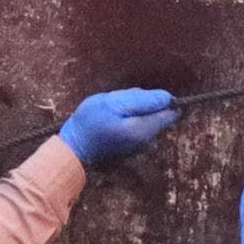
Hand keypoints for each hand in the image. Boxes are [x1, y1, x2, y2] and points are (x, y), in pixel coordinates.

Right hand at [57, 87, 178, 163]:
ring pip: (148, 119)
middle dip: (145, 103)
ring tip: (115, 110)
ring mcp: (141, 146)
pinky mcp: (133, 146)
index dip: (164, 99)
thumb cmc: (90, 123)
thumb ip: (141, 100)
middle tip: (121, 102)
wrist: (74, 148)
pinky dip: (130, 119)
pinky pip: (139, 126)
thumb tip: (167, 97)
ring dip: (136, 111)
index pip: (170, 113)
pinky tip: (114, 119)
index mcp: (144, 130)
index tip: (144, 95)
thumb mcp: (112, 103)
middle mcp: (147, 141)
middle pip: (159, 115)